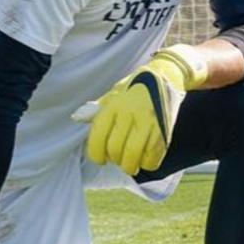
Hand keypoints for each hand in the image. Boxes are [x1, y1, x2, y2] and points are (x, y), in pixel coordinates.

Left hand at [77, 45, 207, 174]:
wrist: (166, 77)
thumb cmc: (135, 87)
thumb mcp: (114, 92)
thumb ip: (97, 108)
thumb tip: (78, 118)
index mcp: (115, 104)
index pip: (98, 137)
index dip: (96, 155)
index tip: (100, 159)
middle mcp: (130, 113)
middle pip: (115, 150)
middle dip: (115, 160)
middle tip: (118, 158)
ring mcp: (149, 123)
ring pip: (133, 158)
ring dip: (129, 166)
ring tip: (130, 163)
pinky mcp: (164, 131)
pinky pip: (152, 158)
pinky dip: (146, 164)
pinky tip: (145, 158)